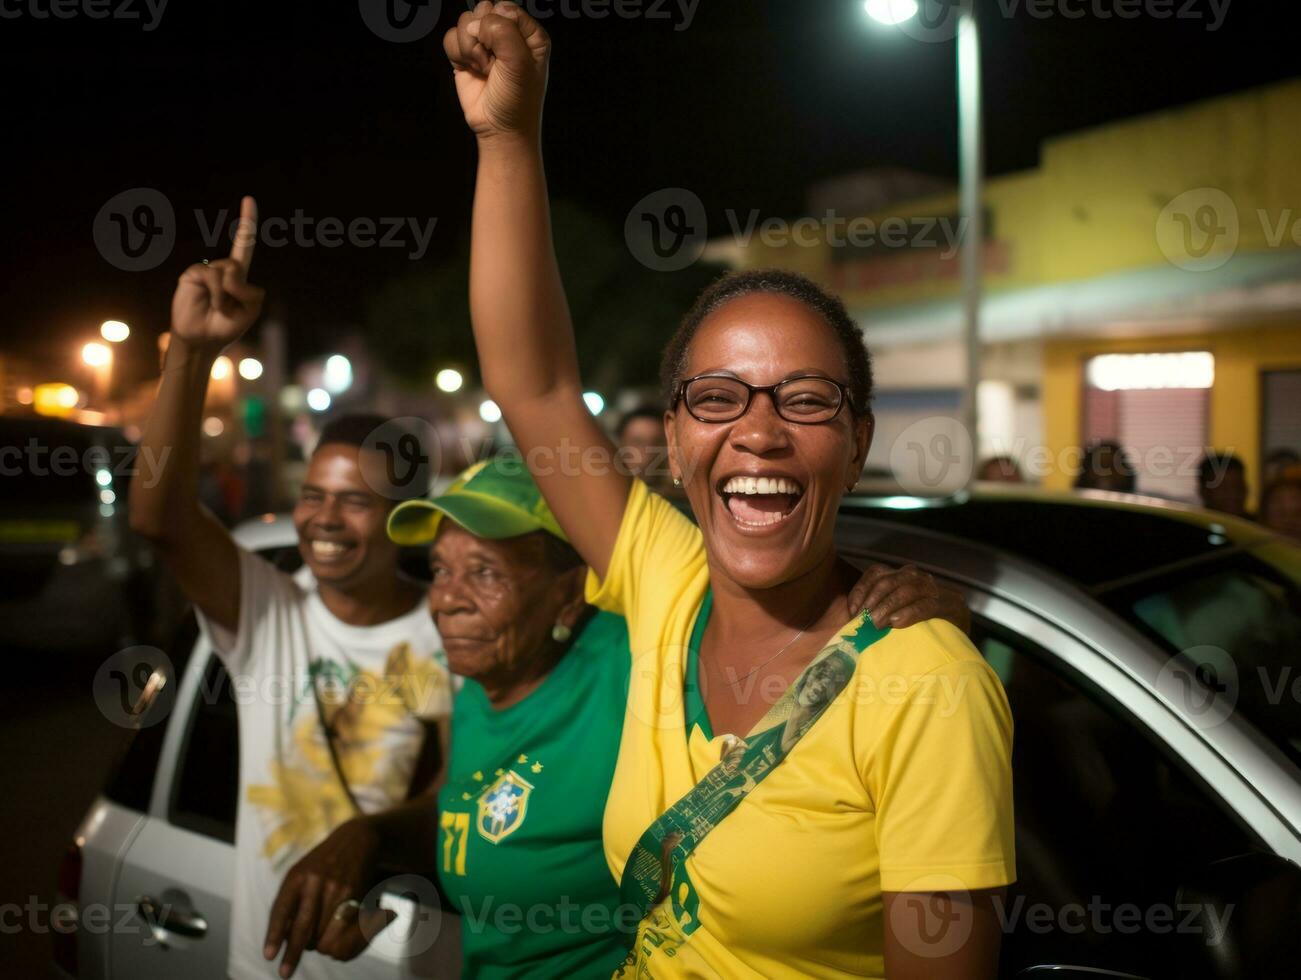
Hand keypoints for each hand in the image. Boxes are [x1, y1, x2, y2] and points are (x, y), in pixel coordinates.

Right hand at [170, 196, 263, 352]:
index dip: (247, 222)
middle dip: (239, 290)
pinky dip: (217, 294)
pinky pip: (212, 277)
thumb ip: (250, 290)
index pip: (244, 244)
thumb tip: (228, 272)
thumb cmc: (227, 325)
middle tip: (230, 308)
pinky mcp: (192, 274)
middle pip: (239, 266)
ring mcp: (205, 270)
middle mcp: (221, 268)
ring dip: (227, 295)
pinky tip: (212, 304)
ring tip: (219, 308)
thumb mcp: (250, 310)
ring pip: (227, 272)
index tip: (249, 199)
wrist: (202, 340)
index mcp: (238, 274)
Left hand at [262, 818, 392, 977]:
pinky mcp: (356, 894)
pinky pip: (344, 928)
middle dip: (293, 953)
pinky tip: (333, 941)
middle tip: (284, 973)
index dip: (274, 935)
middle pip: (302, 927)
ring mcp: (338, 888)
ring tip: (317, 939)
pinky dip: (337, 940)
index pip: (281, 909)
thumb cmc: (322, 863)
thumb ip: (288, 901)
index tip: (269, 956)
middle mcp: (316, 880)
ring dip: (318, 943)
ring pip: (324, 930)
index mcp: (296, 875)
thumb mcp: (300, 874)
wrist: (357, 839)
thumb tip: (279, 936)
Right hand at [445, 1, 549, 142]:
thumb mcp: (519, 63)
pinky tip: (471, 70)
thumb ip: (502, 31)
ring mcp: (485, 44)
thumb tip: (475, 24)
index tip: (504, 53)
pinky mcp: (465, 54)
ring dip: (470, 49)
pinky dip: (457, 54)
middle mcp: (507, 34)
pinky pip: (451, 37)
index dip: (498, 27)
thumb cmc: (516, 100)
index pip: (505, 7)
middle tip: (493, 63)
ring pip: (465, 22)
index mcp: (528, 33)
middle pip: (482, 10)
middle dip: (483, 38)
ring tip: (484, 70)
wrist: (498, 130)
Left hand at [849, 563, 970, 634]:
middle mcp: (921, 578)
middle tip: (864, 622)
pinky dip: (910, 613)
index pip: (878, 573)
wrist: (960, 648)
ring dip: (888, 607)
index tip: (853, 609)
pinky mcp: (953, 605)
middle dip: (874, 601)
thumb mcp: (896, 617)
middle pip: (891, 581)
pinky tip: (896, 624)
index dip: (863, 588)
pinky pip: (928, 605)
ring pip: (908, 590)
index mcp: (905, 577)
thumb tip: (852, 616)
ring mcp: (939, 590)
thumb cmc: (920, 634)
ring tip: (877, 625)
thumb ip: (878, 610)